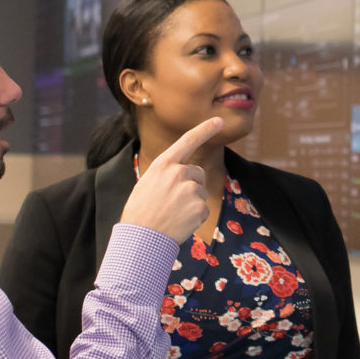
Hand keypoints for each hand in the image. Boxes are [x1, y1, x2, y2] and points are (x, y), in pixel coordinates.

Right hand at [120, 117, 225, 239]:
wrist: (141, 238)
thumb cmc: (140, 212)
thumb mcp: (147, 183)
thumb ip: (167, 174)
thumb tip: (185, 174)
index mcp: (163, 165)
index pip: (187, 141)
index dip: (205, 129)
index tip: (219, 121)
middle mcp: (179, 173)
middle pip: (198, 173)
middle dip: (191, 185)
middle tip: (172, 203)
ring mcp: (191, 189)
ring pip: (201, 192)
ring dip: (192, 203)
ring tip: (173, 214)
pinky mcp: (200, 207)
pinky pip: (203, 210)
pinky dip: (195, 218)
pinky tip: (180, 223)